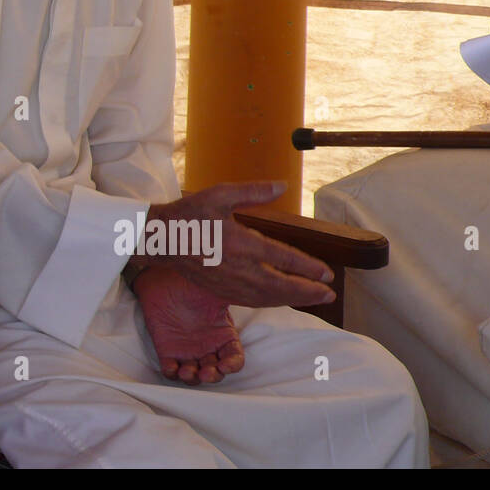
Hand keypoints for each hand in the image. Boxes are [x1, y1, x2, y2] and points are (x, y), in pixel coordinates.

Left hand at [132, 265, 244, 384]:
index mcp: (223, 335)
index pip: (234, 358)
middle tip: (206, 372)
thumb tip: (259, 295)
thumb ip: (236, 296)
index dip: (233, 365)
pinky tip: (171, 367)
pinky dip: (171, 373)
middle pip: (216, 371)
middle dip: (213, 376)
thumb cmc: (191, 283)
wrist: (161, 278)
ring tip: (187, 371)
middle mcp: (207, 346)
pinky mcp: (167, 350)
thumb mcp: (217, 290)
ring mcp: (187, 350)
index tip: (225, 366)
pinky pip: (171, 369)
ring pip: (195, 375)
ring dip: (193, 378)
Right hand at [138, 181, 334, 308]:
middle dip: (308, 291)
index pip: (283, 258)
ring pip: (268, 297)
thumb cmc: (189, 214)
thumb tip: (282, 186)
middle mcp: (238, 267)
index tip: (327, 273)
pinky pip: (252, 301)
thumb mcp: (219, 194)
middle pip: (281, 285)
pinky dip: (272, 303)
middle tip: (329, 294)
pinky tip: (282, 300)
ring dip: (294, 300)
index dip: (308, 267)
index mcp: (240, 243)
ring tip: (314, 299)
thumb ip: (253, 191)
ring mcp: (229, 282)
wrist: (160, 239)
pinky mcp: (221, 290)